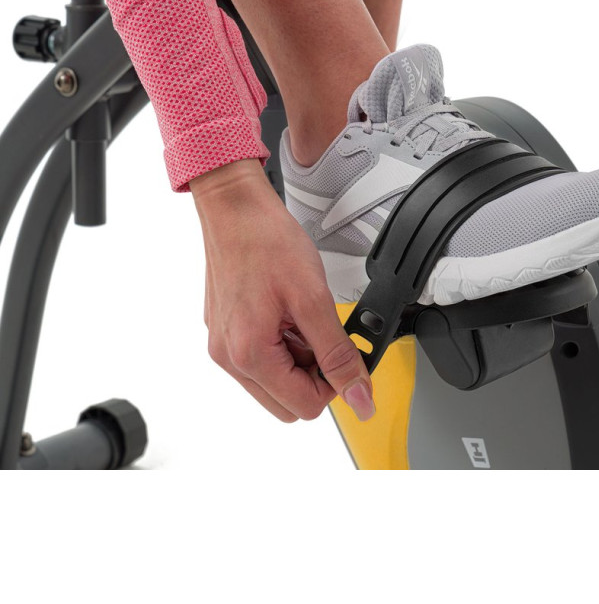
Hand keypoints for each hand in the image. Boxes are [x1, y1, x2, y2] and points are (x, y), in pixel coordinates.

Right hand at [190, 158, 374, 422]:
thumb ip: (338, 354)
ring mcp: (223, 344)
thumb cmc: (267, 242)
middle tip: (325, 334)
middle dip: (314, 375)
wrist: (236, 208)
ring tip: (303, 314)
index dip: (334, 384)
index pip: (304, 406)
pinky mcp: (224, 331)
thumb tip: (359, 397)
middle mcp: (228, 358)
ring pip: (274, 381)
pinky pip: (259, 357)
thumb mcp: (314, 299)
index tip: (345, 354)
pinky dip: (281, 343)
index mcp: (248, 355)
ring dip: (298, 357)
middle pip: (287, 401)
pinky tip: (288, 310)